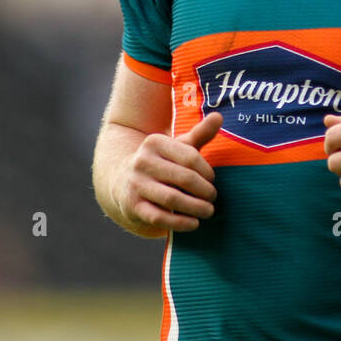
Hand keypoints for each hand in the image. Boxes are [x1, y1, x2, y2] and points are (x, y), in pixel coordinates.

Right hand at [113, 112, 221, 233]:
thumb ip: (200, 133)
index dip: (206, 171)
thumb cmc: (161, 163)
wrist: (122, 182)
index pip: (190, 157)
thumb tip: (219, 116)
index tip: (212, 180)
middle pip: (184, 178)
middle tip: (213, 198)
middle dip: (204, 190)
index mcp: (155, 143)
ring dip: (196, 207)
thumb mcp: (177, 147)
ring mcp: (136, 184)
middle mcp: (142, 161)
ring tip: (208, 211)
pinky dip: (180, 223)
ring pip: (173, 198)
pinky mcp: (132, 206)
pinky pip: (160, 217)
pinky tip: (194, 224)